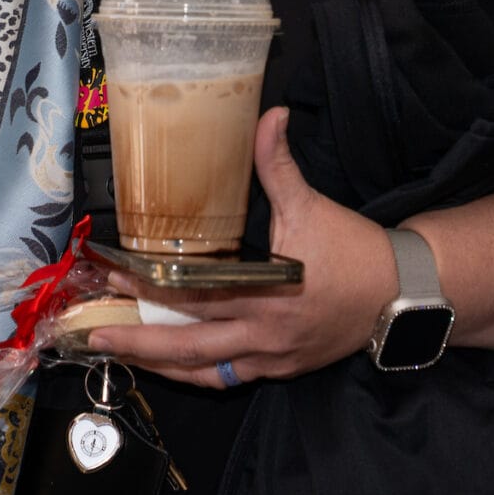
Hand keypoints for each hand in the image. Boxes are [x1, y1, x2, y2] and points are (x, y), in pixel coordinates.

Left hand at [88, 109, 400, 387]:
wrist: (400, 294)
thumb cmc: (353, 250)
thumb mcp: (311, 205)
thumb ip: (279, 164)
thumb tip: (269, 116)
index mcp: (266, 293)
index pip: (193, 294)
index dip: (149, 288)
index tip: (115, 274)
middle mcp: (262, 334)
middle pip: (187, 344)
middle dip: (137, 339)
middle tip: (93, 332)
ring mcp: (270, 358)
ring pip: (203, 371)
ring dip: (158, 364)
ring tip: (118, 354)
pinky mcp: (280, 369)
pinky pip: (227, 378)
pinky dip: (194, 373)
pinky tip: (169, 367)